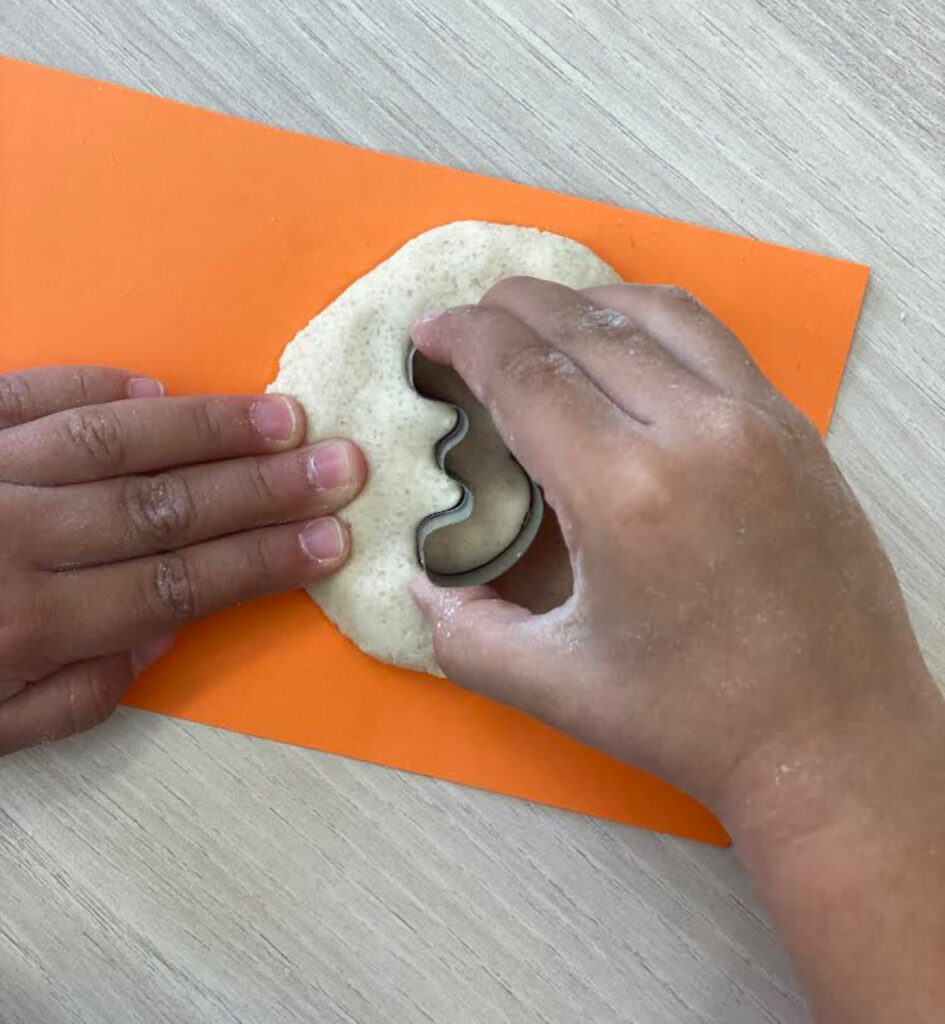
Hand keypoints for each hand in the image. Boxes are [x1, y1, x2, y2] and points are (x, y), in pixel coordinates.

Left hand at [0, 366, 365, 755]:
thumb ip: (78, 693)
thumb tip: (162, 628)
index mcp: (27, 623)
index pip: (181, 581)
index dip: (265, 560)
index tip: (330, 539)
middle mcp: (12, 538)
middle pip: (166, 505)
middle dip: (264, 486)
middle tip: (338, 464)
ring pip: (113, 439)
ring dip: (204, 428)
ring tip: (278, 416)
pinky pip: (23, 394)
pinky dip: (91, 384)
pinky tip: (151, 387)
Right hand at [410, 279, 939, 820]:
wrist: (831, 740)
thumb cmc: (700, 720)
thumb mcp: (557, 686)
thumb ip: (465, 636)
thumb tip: (423, 590)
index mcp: (627, 492)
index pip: (526, 373)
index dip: (466, 338)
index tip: (431, 330)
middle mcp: (697, 435)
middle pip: (583, 325)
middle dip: (510, 308)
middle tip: (469, 318)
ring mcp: (757, 423)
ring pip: (655, 314)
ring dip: (583, 301)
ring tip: (539, 317)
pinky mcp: (795, 431)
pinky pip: (713, 341)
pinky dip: (653, 321)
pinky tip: (626, 341)